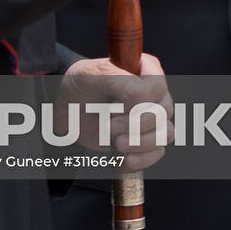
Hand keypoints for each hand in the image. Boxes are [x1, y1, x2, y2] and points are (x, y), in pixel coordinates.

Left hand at [61, 54, 171, 171]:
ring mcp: (149, 116)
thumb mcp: (91, 74)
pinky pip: (157, 153)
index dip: (139, 102)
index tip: (116, 106)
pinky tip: (123, 159)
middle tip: (111, 126)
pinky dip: (141, 160)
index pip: (158, 86)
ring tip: (117, 143)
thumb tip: (141, 93)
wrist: (65, 110)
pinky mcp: (143, 137)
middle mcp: (152, 92)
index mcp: (144, 69)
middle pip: (163, 113)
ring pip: (165, 134)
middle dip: (136, 125)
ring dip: (140, 144)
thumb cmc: (79, 85)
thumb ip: (118, 79)